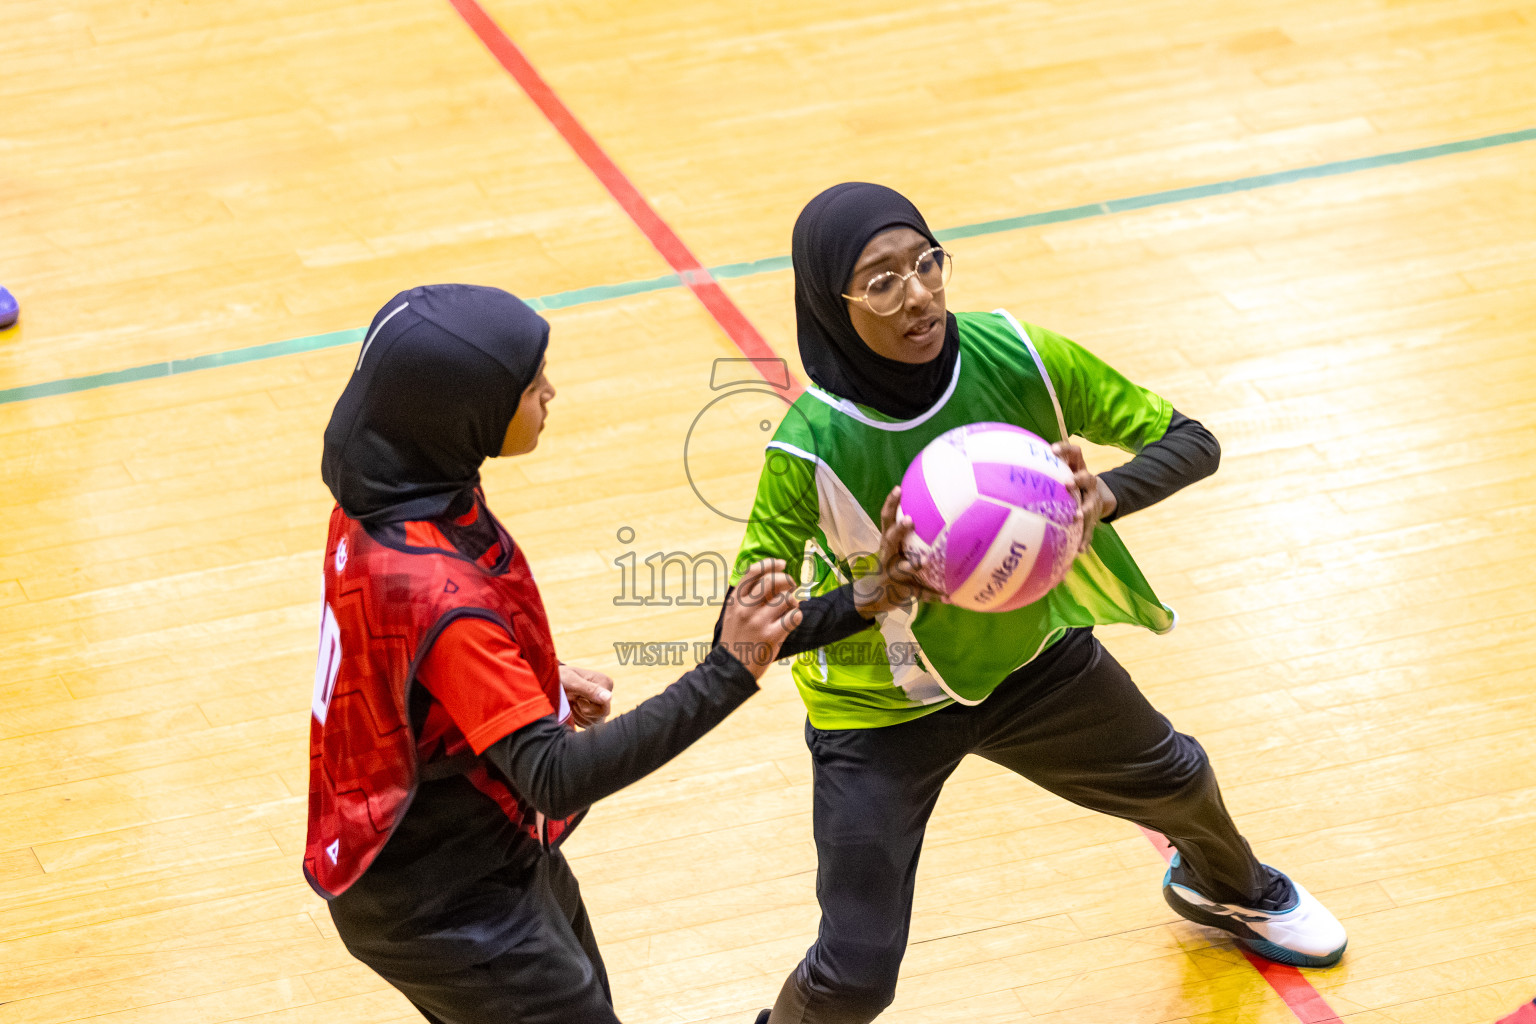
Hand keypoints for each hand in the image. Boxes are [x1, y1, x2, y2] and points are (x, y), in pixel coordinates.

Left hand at [559, 663, 613, 727]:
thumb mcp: (572, 681)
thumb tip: (609, 697)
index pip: (605, 707)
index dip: (589, 708)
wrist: (549, 682)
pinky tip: (571, 708)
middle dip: (584, 712)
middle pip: (601, 716)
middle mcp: (605, 694)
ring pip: (595, 722)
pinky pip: (588, 724)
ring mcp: (599, 704)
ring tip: (571, 703)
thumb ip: (590, 689)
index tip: (577, 698)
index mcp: (605, 683)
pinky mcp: (593, 712)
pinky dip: (577, 719)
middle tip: (573, 701)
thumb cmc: (559, 677)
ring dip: (579, 715)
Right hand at [718, 559, 801, 678]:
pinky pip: (793, 617)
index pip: (753, 572)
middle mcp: (746, 609)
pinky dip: (797, 615)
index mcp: (736, 601)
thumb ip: (748, 598)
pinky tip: (793, 619)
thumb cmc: (736, 639)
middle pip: (772, 581)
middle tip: (792, 584)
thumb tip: (773, 578)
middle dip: (787, 579)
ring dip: (793, 600)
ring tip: (790, 607)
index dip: (770, 564)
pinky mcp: (772, 636)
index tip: (781, 563)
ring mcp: (759, 622)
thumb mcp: (733, 614)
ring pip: (785, 598)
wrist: (732, 669)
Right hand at [854, 487, 948, 616]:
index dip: (891, 503)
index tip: (899, 488)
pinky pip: (920, 593)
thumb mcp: (896, 547)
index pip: (887, 518)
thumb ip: (910, 532)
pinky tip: (949, 598)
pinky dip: (935, 596)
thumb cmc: (892, 563)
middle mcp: (888, 555)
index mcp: (888, 541)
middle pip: (890, 538)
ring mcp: (894, 573)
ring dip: (913, 564)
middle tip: (909, 519)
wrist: (874, 595)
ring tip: (923, 561)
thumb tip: (939, 508)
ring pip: (902, 567)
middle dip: (899, 530)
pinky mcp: (902, 590)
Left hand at [1051, 442, 1114, 554]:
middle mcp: (1088, 481)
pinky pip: (1091, 528)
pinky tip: (1080, 549)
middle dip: (1078, 479)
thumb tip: (1011, 465)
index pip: (1074, 452)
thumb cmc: (1069, 485)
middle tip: (1067, 483)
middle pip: (1087, 477)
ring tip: (1077, 516)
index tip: (1052, 450)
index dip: (1065, 449)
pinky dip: (1085, 538)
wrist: (1098, 498)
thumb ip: (1044, 469)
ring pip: (1092, 503)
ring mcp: (1093, 500)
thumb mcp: (1062, 473)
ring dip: (1085, 509)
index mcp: (1078, 468)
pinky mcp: (1094, 516)